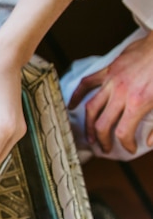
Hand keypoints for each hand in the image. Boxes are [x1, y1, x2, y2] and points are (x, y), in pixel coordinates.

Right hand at [68, 30, 152, 153]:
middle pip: (103, 124)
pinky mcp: (109, 70)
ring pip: (91, 107)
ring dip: (89, 124)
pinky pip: (88, 83)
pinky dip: (77, 95)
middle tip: (105, 148)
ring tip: (90, 135)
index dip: (125, 144)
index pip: (123, 132)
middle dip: (103, 140)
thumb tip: (150, 141)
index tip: (130, 148)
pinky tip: (72, 105)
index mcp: (138, 103)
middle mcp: (120, 93)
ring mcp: (112, 81)